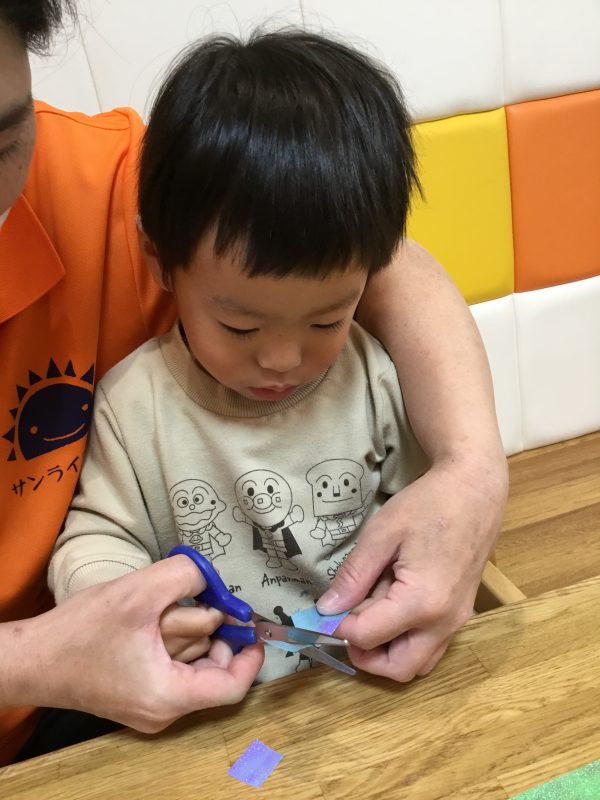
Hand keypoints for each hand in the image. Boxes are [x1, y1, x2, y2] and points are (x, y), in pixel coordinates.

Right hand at [6, 556, 263, 732]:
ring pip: (190, 661)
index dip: (250, 655)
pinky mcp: (137, 696)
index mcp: (169, 696)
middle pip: (210, 665)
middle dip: (206, 628)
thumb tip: (213, 579)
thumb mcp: (140, 591)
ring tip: (153, 612)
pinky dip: (170, 639)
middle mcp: (164, 710)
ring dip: (183, 630)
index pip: (232, 686)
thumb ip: (187, 577)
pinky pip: (171, 665)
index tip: (253, 625)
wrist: (31, 659)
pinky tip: (148, 621)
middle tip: (186, 600)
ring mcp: (150, 707)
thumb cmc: (80, 632)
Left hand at [317, 457, 507, 680]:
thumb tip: (326, 609)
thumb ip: (353, 576)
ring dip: (388, 651)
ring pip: (418, 663)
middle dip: (365, 655)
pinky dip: (407, 640)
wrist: (475, 490)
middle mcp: (443, 623)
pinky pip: (432, 645)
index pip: (368, 637)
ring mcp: (457, 621)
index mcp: (421, 603)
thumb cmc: (428, 505)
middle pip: (397, 668)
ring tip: (369, 613)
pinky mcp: (461, 613)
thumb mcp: (381, 534)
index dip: (338, 627)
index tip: (322, 610)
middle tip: (346, 623)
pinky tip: (392, 605)